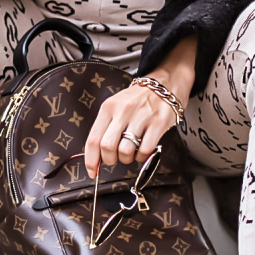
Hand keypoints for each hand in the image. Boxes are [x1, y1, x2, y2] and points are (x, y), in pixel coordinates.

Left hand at [83, 35, 197, 175]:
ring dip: (126, 159)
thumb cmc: (136, 100)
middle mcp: (123, 111)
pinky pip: (145, 150)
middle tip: (115, 158)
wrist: (163, 84)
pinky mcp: (158, 123)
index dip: (91, 160)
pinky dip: (142, 157)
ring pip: (125, 150)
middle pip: (107, 147)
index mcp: (108, 108)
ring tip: (130, 153)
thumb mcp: (115, 107)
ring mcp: (141, 117)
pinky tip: (142, 151)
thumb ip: (105, 129)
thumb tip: (96, 156)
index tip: (92, 171)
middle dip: (109, 159)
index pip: (93, 138)